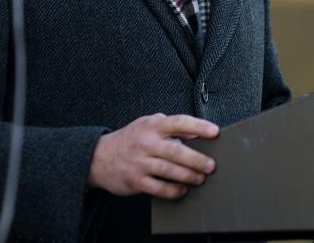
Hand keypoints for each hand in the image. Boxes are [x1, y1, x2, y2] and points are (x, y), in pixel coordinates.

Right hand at [87, 113, 218, 198]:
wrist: (98, 157)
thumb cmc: (131, 139)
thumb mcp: (148, 124)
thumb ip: (170, 126)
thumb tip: (194, 133)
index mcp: (152, 126)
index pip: (179, 122)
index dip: (199, 126)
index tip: (215, 132)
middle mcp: (146, 142)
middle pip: (177, 151)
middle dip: (197, 160)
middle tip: (211, 165)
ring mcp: (140, 162)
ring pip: (170, 171)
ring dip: (188, 176)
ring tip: (200, 178)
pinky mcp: (135, 180)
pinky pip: (159, 188)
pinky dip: (173, 190)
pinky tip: (182, 190)